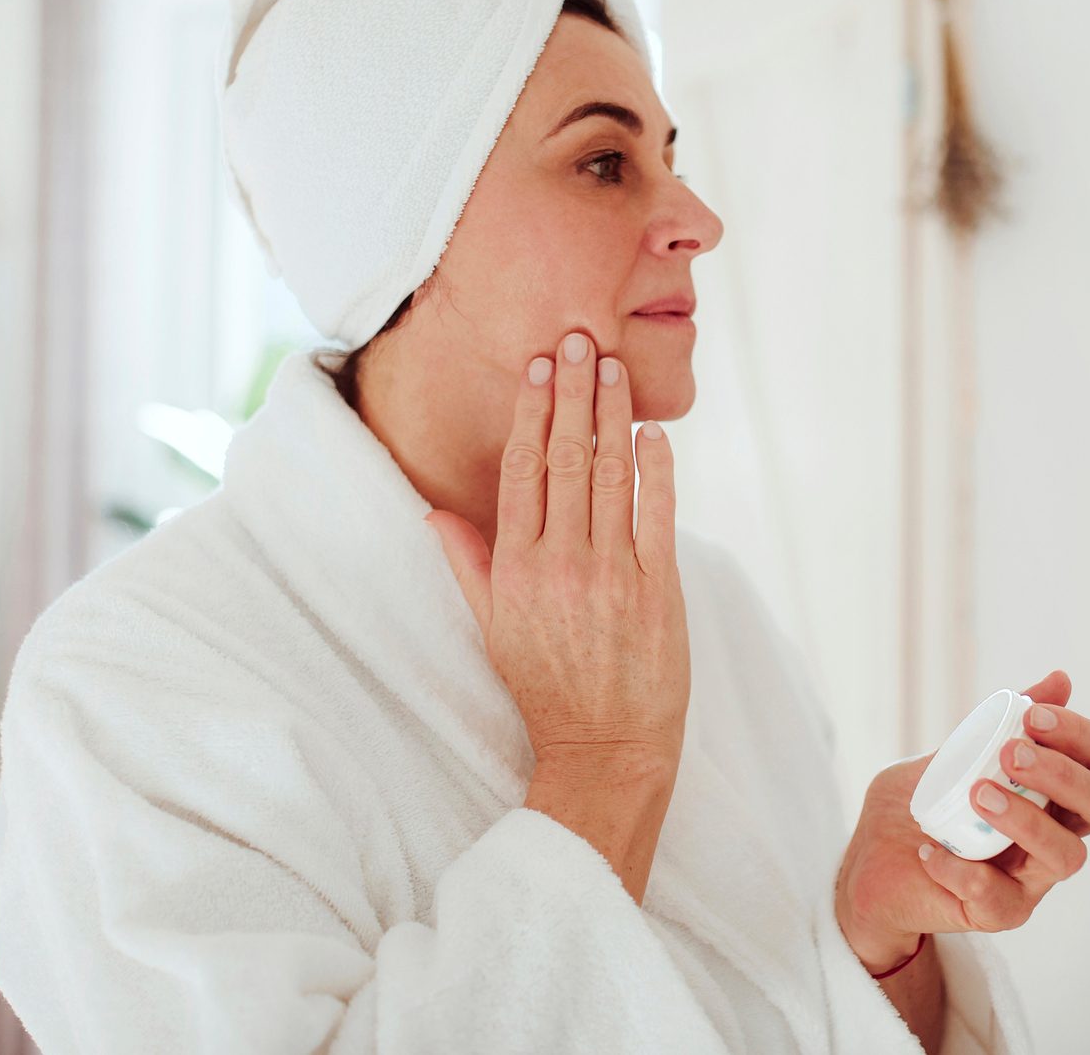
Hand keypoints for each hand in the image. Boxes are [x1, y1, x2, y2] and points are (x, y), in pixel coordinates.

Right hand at [426, 330, 690, 777]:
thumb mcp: (493, 628)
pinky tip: (653, 432)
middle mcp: (561, 564)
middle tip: (579, 340)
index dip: (532, 412)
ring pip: (611, 476)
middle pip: (566, 459)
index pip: (523, 471)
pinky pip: (657, 514)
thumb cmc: (547, 687)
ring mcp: (612, 574)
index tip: (540, 367)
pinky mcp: (658, 589)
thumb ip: (468, 564)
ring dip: (613, 415)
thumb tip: (431, 514)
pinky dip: (657, 468)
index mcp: (517, 569)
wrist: (605, 748)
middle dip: (573, 394)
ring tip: (614, 368)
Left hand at [833, 669, 1089, 968]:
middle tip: (1012, 753)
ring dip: (1027, 819)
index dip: (1078, 734)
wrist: (872, 863)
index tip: (1031, 715)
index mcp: (1053, 789)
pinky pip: (998, 898)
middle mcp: (1056, 832)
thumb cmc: (923, 801)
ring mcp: (1032, 877)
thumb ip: (1000, 723)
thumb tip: (1060, 678)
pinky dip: (962, 869)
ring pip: (1066, 856)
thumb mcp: (954, 752)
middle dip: (1064, 774)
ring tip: (977, 795)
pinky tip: (929, 849)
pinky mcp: (999, 913)